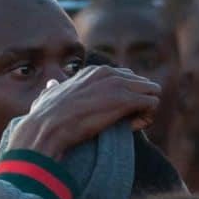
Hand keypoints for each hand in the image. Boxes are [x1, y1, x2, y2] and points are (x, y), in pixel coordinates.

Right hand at [0, 65, 162, 162]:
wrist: (48, 127)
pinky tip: (135, 127)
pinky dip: (148, 117)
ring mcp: (118, 85)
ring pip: (152, 91)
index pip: (126, 77)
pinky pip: (152, 104)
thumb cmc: (45, 116)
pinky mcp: (125, 100)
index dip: (126, 96)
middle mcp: (108, 73)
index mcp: (94, 71)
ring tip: (134, 124)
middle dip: (140, 102)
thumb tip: (52, 84)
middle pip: (142, 84)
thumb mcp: (49, 95)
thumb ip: (54, 88)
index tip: (118, 115)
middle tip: (130, 121)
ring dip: (147, 109)